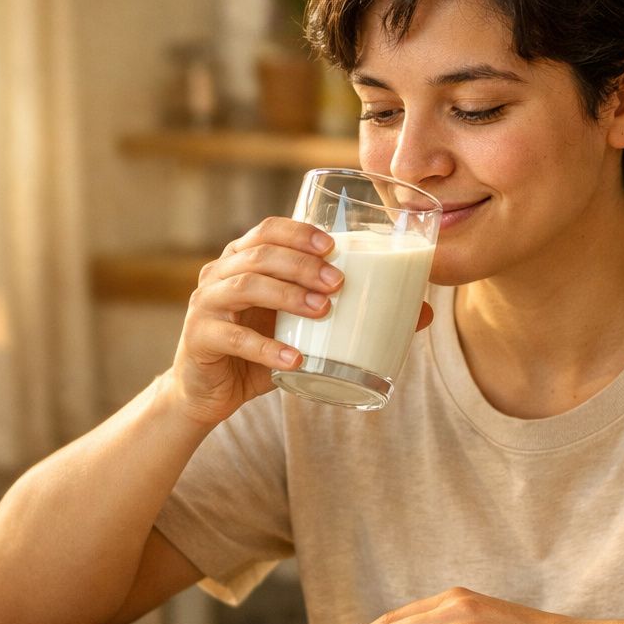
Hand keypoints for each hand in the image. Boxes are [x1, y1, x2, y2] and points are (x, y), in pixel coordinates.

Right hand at [168, 218, 431, 426]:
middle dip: (302, 264)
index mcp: (243, 261)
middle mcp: (219, 275)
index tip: (334, 246)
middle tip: (338, 283)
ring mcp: (206, 305)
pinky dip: (266, 348)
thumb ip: (350, 318)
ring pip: (245, 286)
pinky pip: (233, 337)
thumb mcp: (305, 332)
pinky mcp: (199, 339)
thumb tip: (423, 313)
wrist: (209, 394)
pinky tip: (295, 358)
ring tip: (323, 311)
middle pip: (259, 255)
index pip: (267, 230)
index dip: (299, 232)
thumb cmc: (261, 353)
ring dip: (288, 296)